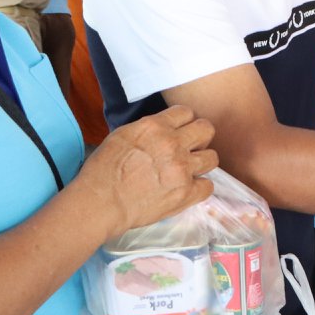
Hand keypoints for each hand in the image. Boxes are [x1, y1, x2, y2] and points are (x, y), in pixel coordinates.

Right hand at [75, 106, 219, 236]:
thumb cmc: (103, 171)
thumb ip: (148, 129)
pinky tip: (187, 188)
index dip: (184, 122)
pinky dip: (199, 188)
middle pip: (206, 129)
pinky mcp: (186, 193)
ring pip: (212, 157)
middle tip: (191, 148)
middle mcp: (173, 144)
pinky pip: (208, 186)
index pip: (186, 112)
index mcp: (155, 127)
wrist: (101, 202)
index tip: (180, 131)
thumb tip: (163, 129)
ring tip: (189, 169)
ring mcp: (182, 169)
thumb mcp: (122, 135)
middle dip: (200, 137)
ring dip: (202, 162)